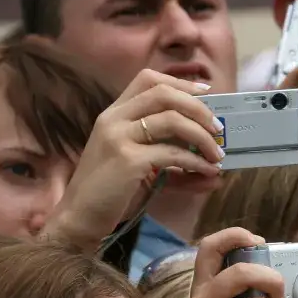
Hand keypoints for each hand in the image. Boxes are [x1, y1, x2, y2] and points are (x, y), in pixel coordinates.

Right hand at [46, 69, 224, 249]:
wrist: (78, 219)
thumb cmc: (108, 194)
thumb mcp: (139, 167)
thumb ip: (171, 159)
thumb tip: (213, 165)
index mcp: (113, 114)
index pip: (148, 79)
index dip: (181, 83)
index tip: (206, 94)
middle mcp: (114, 119)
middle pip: (164, 93)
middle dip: (198, 108)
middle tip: (218, 128)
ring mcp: (118, 137)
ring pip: (172, 120)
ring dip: (202, 135)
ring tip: (218, 155)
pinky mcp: (127, 160)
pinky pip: (172, 154)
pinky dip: (195, 162)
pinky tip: (206, 172)